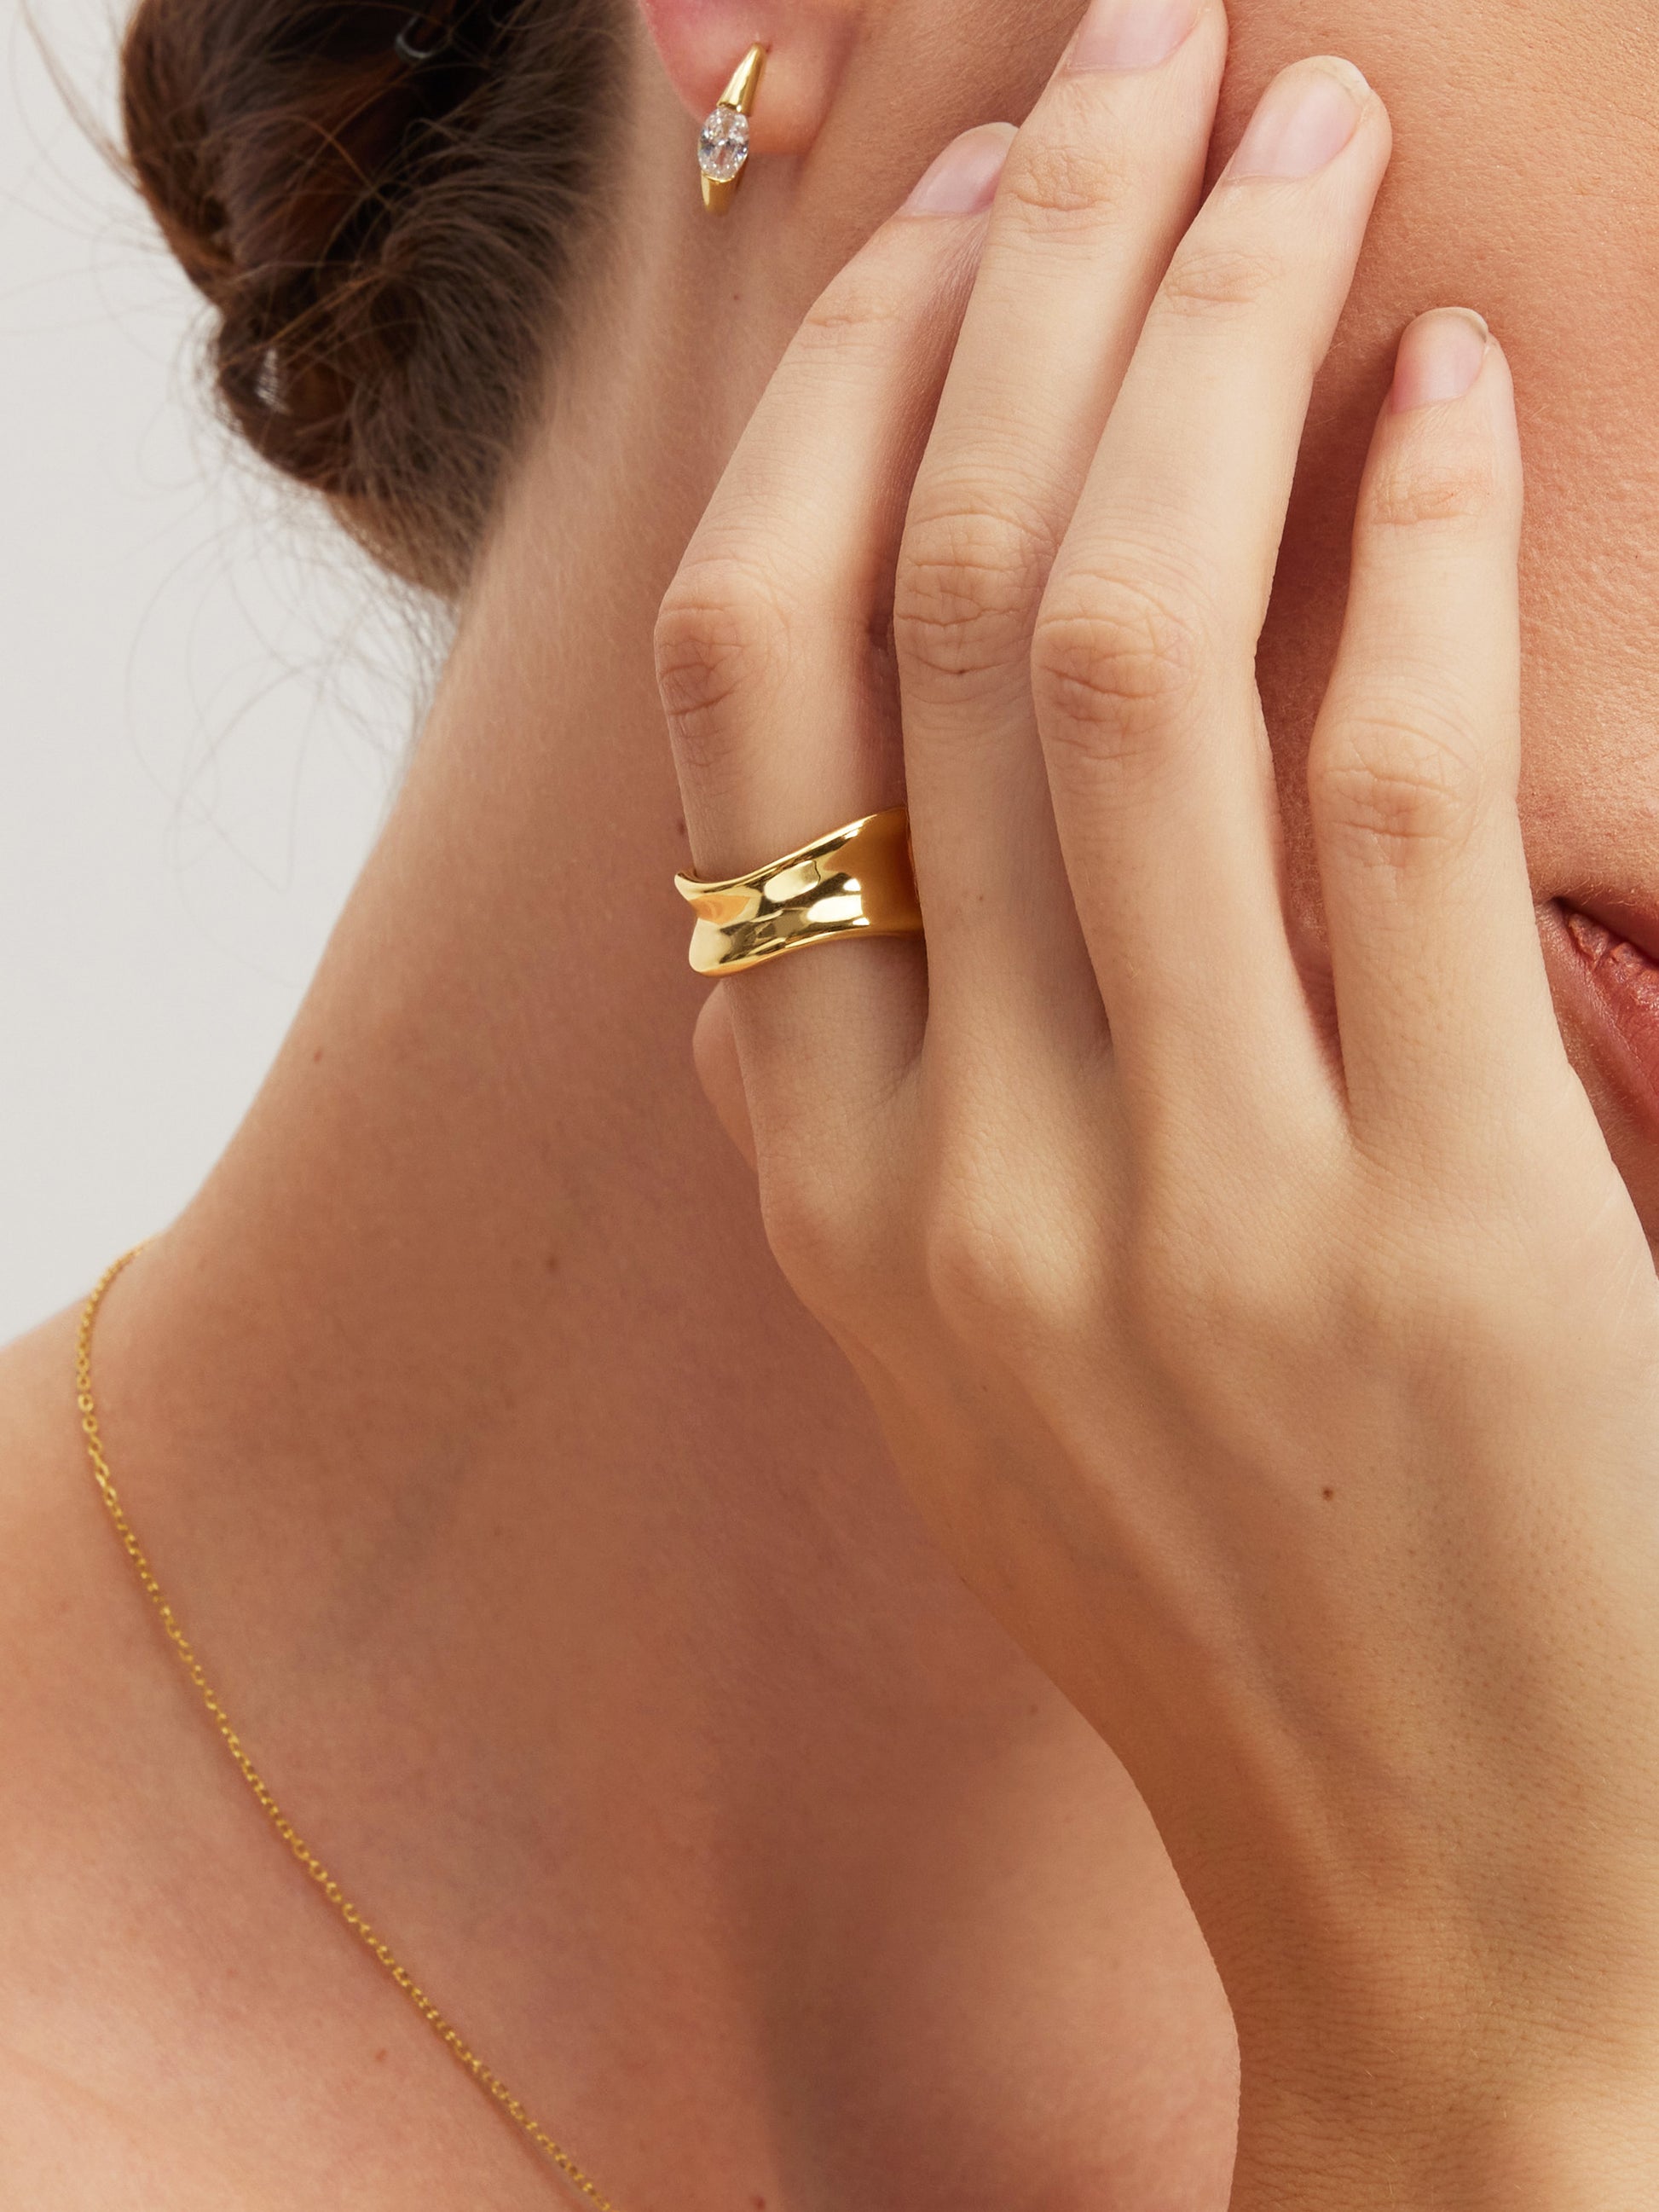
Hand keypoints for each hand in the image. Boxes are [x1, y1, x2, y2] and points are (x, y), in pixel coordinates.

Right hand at [657, 4, 1658, 2199]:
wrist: (1446, 1911)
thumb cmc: (1223, 1597)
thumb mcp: (976, 1350)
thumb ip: (899, 1091)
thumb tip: (903, 795)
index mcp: (826, 1187)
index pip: (748, 702)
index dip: (837, 412)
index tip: (943, 229)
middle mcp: (957, 1167)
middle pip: (931, 614)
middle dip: (1022, 286)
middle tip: (1132, 66)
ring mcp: (1178, 1201)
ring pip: (1134, 652)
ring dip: (1216, 337)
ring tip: (1305, 143)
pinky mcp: (1436, 1227)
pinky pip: (1378, 799)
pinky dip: (1410, 546)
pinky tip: (1451, 392)